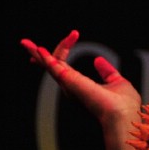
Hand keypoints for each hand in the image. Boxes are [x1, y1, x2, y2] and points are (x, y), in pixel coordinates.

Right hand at [21, 30, 141, 138]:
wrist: (122, 116)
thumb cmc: (123, 107)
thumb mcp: (117, 82)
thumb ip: (106, 72)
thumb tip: (97, 60)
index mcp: (81, 86)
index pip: (67, 65)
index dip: (65, 48)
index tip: (74, 34)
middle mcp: (72, 87)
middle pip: (52, 66)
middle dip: (39, 56)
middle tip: (26, 42)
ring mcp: (70, 85)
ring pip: (49, 66)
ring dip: (37, 54)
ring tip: (25, 42)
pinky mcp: (70, 82)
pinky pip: (53, 67)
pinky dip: (45, 58)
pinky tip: (38, 49)